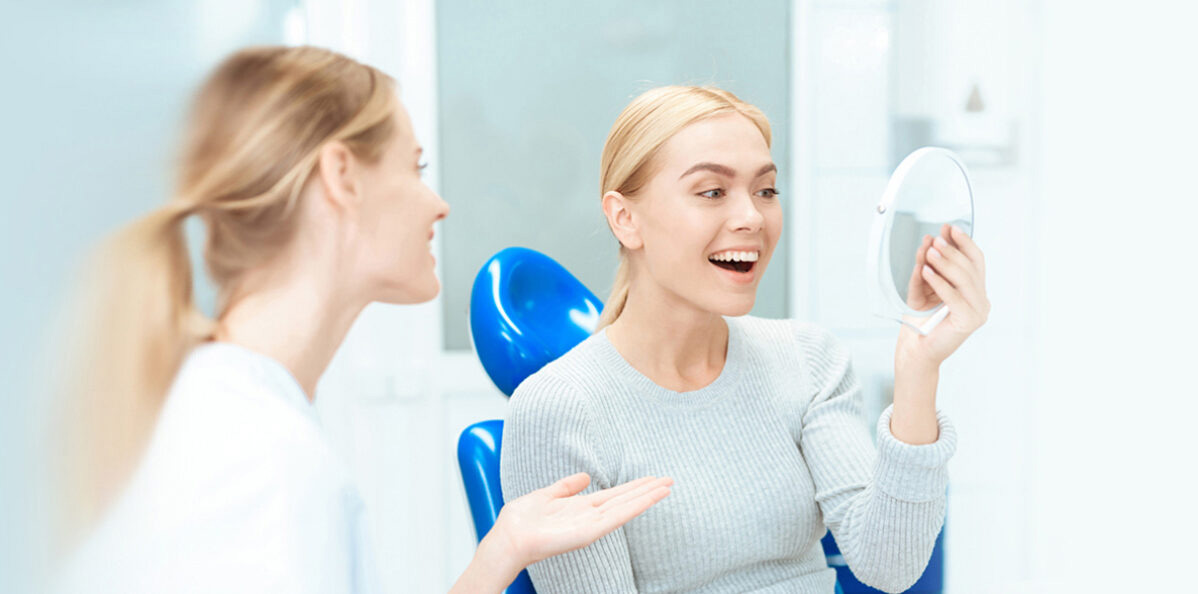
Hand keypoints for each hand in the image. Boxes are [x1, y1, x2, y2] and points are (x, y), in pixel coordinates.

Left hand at [489, 473, 672, 566]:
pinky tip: (651, 497)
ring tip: (668, 486)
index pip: (613, 495)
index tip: (650, 478)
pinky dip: (637, 506)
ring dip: (647, 496)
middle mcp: (590, 516)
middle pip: (625, 500)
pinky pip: (618, 516)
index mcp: (580, 507)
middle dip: (647, 490)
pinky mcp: (591, 532)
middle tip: (669, 479)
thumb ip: (566, 486)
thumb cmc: (521, 520)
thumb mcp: (546, 495)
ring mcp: (593, 525)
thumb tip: (585, 476)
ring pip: (627, 507)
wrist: (510, 537)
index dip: (632, 486)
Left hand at [897, 223, 989, 368]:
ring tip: (930, 251)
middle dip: (952, 251)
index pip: (976, 261)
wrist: (917, 350)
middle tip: (936, 239)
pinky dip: (939, 282)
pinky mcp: (969, 321)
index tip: (950, 228)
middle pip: (970, 268)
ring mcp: (978, 312)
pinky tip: (926, 270)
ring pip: (964, 279)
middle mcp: (981, 301)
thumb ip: (929, 266)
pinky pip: (954, 296)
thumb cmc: (921, 321)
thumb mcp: (924, 287)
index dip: (964, 243)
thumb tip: (930, 240)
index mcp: (975, 291)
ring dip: (946, 262)